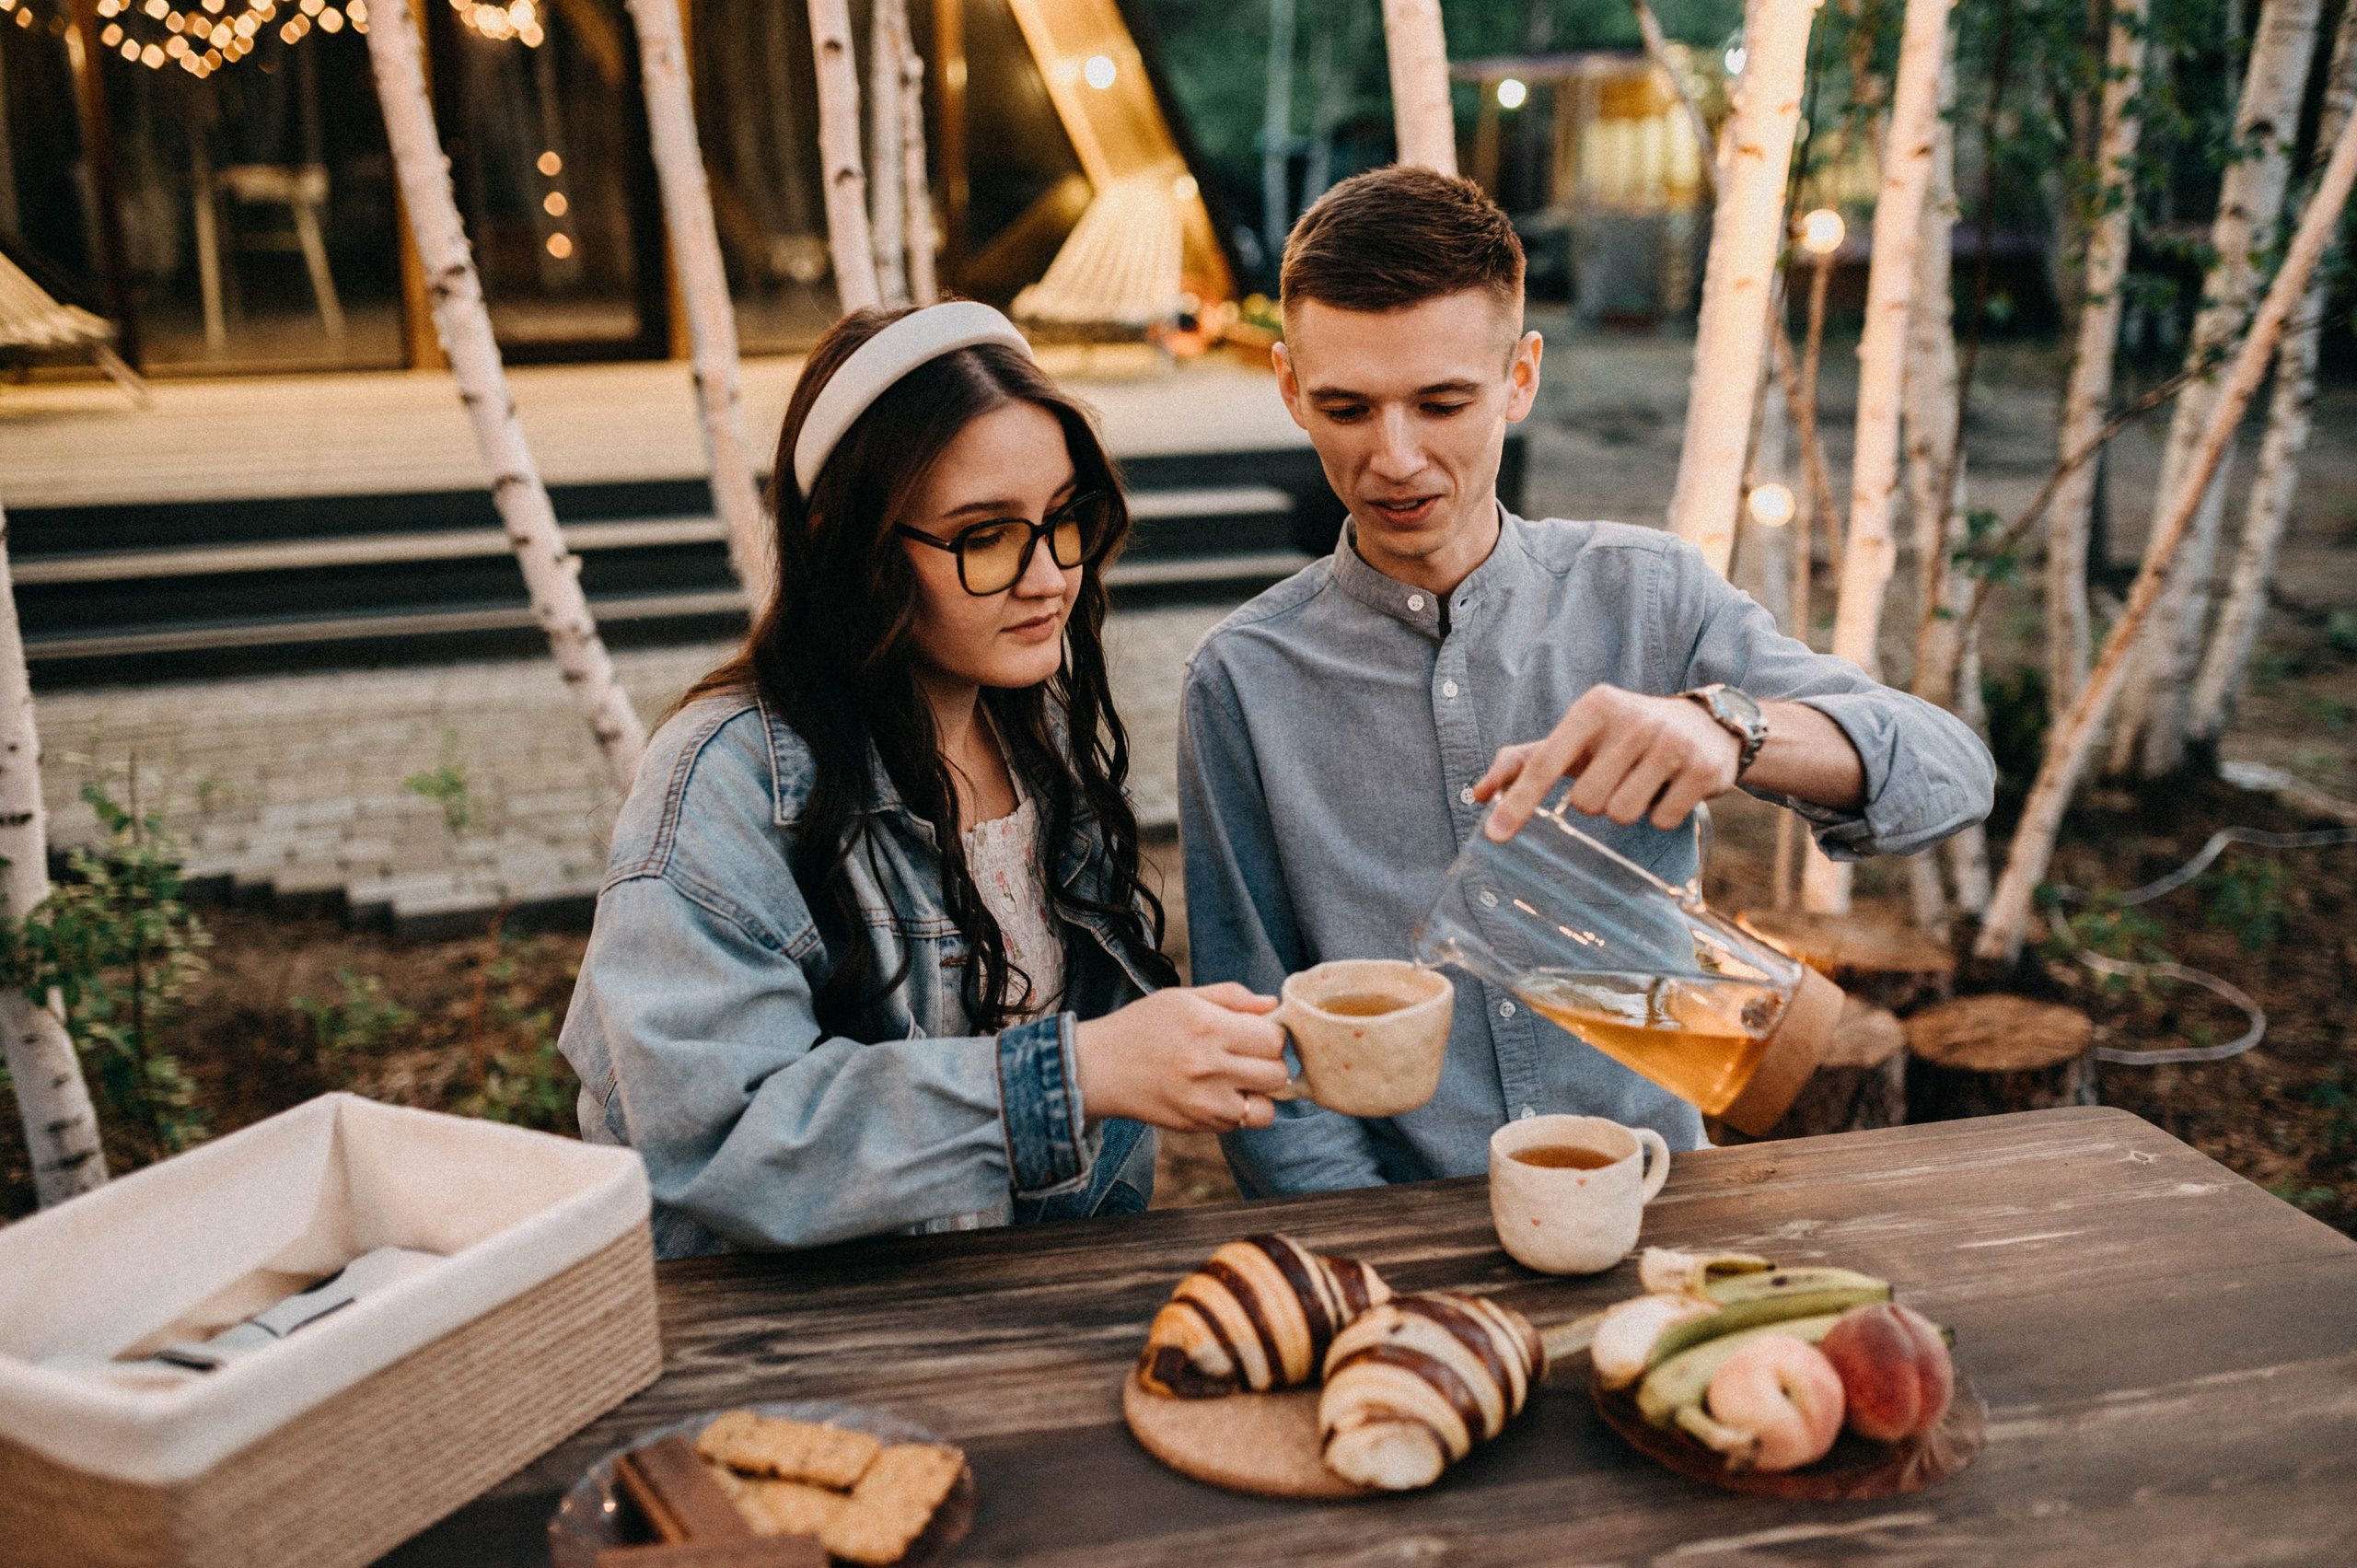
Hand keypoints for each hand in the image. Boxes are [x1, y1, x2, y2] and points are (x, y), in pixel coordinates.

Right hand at [1074, 983, 1292, 1132]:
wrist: (1099, 1068)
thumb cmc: (1141, 1026)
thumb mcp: (1183, 998)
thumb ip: (1232, 997)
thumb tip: (1273, 1005)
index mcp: (1209, 1027)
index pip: (1274, 1039)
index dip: (1271, 1035)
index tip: (1255, 1033)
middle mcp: (1210, 1067)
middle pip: (1277, 1074)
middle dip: (1269, 1063)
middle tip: (1247, 1056)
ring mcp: (1205, 1102)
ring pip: (1267, 1108)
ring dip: (1259, 1094)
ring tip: (1238, 1080)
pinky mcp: (1198, 1125)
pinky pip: (1241, 1124)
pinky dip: (1238, 1111)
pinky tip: (1217, 1094)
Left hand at [1473, 684, 1739, 839]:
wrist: (1710, 726)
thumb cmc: (1624, 737)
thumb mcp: (1578, 737)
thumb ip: (1525, 761)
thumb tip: (1477, 795)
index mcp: (1594, 707)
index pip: (1545, 763)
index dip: (1518, 803)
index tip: (1494, 836)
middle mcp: (1631, 719)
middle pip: (1586, 802)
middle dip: (1597, 802)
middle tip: (1618, 779)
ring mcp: (1670, 742)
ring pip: (1622, 815)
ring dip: (1629, 810)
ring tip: (1646, 782)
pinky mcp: (1702, 768)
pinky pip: (1662, 820)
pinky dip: (1663, 815)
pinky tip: (1672, 789)